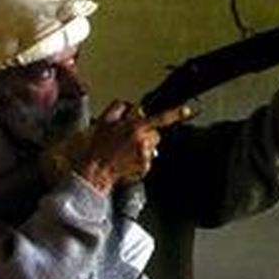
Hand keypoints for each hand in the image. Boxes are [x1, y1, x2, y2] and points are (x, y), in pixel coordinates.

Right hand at [75, 102, 189, 194]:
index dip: (175, 114)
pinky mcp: (144, 168)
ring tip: (125, 150)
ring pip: (152, 146)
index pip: (161, 118)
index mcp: (135, 128)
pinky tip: (126, 159)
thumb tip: (129, 107)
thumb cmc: (95, 148)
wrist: (92, 171)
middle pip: (155, 133)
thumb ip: (118, 108)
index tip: (186, 110)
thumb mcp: (103, 121)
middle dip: (146, 132)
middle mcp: (143, 142)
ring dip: (143, 145)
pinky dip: (140, 158)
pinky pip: (147, 158)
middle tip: (129, 137)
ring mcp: (145, 156)